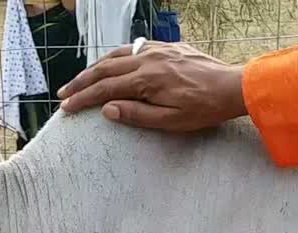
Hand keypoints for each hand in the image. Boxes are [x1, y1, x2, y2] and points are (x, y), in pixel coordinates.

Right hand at [57, 41, 247, 131]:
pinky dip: (116, 56)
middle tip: (64, 94)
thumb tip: (107, 110)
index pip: (104, 89)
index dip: (83, 99)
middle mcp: (148, 60)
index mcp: (146, 80)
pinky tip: (110, 63)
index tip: (66, 108)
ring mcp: (158, 50)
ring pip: (117, 54)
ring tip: (80, 80)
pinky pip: (134, 48)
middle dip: (81, 82)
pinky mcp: (167, 47)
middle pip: (104, 69)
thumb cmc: (204, 108)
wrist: (233, 87)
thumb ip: (136, 115)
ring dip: (95, 67)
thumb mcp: (170, 121)